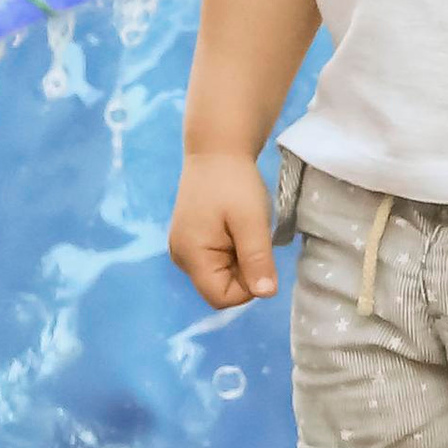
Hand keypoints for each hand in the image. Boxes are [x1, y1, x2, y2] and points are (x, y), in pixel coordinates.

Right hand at [169, 150, 277, 309]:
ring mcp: (183, 249)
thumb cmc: (234, 183)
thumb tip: (266, 294)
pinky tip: (234, 227)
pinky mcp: (189, 240)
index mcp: (191, 256)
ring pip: (219, 275)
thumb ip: (257, 260)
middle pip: (220, 288)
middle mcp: (181, 258)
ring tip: (242, 229)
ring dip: (239, 260)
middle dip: (243, 271)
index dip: (248, 286)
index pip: (222, 298)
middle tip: (250, 236)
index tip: (259, 256)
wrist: (216, 150)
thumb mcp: (252, 221)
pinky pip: (215, 261)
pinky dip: (231, 251)